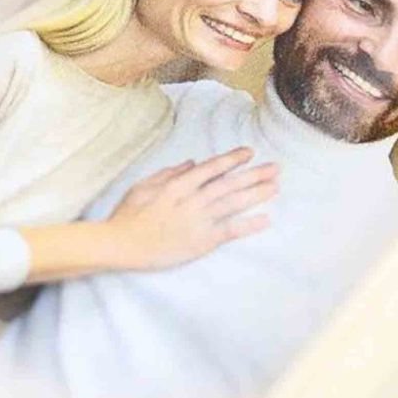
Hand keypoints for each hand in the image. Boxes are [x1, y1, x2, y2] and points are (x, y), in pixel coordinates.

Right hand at [107, 147, 278, 270]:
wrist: (121, 245)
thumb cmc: (129, 214)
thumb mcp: (145, 185)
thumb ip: (170, 172)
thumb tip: (193, 162)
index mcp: (179, 184)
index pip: (212, 167)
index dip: (233, 159)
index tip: (250, 152)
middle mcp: (192, 200)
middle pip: (230, 184)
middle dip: (254, 174)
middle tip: (275, 168)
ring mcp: (198, 221)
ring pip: (234, 204)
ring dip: (257, 195)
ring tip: (275, 187)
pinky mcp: (201, 242)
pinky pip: (230, 231)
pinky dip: (248, 225)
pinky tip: (265, 219)